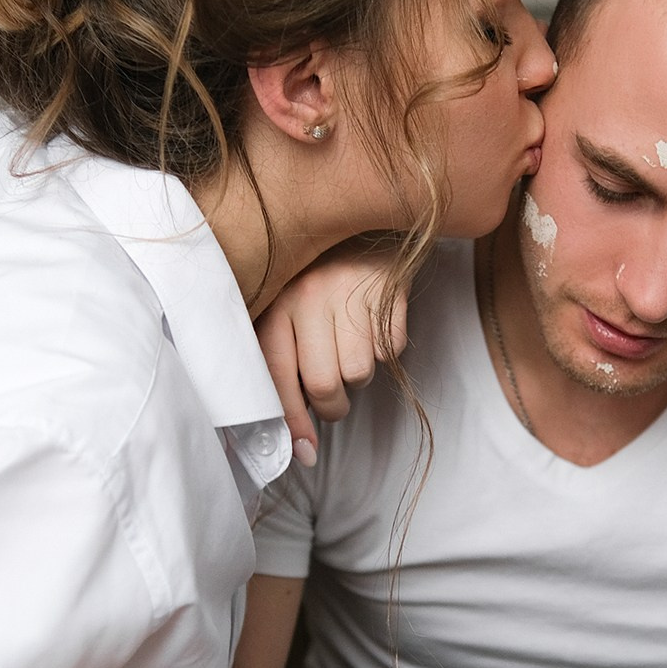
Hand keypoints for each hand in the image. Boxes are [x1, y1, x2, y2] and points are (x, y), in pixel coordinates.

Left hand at [257, 242, 406, 457]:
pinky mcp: (388, 290)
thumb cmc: (315, 276)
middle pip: (324, 385)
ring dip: (359, 375)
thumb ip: (281, 363)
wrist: (358, 215)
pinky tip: (373, 324)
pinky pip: (390, 350)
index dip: (291, 422)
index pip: (277, 377)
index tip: (305, 452)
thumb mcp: (284, 307)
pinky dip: (385, 349)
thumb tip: (300, 442)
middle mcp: (309, 298)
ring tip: (351, 348)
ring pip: (360, 373)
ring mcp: (350, 293)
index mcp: (276, 304)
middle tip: (334, 400)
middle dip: (333, 406)